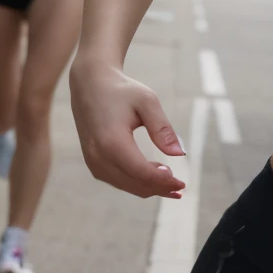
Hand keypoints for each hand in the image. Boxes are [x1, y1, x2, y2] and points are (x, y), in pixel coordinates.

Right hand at [70, 56, 185, 198]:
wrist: (90, 84)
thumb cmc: (122, 91)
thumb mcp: (147, 101)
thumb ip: (163, 129)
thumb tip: (180, 154)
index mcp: (111, 141)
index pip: (142, 172)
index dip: (163, 181)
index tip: (182, 182)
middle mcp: (98, 156)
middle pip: (135, 183)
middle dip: (160, 188)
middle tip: (181, 187)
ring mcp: (93, 161)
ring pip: (126, 185)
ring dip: (149, 188)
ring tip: (172, 185)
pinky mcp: (92, 162)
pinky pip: (117, 180)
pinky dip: (136, 182)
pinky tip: (153, 176)